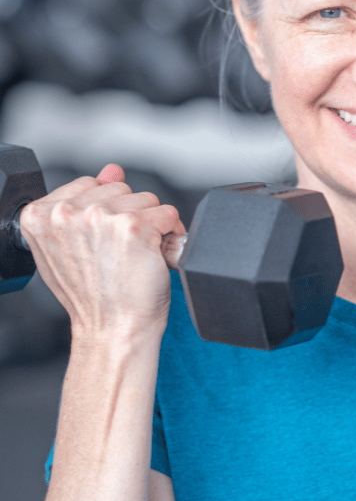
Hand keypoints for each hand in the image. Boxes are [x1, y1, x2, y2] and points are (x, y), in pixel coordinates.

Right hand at [18, 164, 185, 346]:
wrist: (112, 330)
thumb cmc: (96, 296)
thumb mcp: (75, 246)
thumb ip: (88, 203)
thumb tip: (111, 170)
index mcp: (40, 215)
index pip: (91, 184)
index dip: (109, 211)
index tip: (107, 238)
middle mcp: (66, 214)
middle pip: (121, 188)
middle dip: (131, 216)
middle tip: (124, 251)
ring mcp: (99, 218)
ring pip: (147, 199)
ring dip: (152, 225)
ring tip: (137, 255)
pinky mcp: (133, 226)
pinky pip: (168, 213)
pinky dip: (171, 234)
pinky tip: (154, 255)